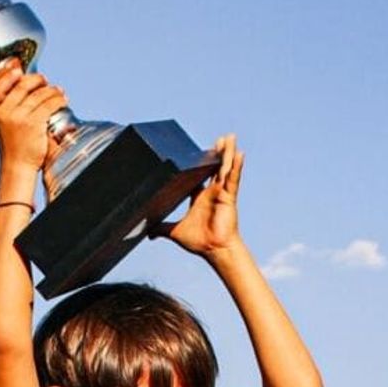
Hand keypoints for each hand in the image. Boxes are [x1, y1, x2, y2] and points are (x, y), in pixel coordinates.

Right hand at [0, 60, 68, 177]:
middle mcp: (5, 112)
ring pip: (39, 94)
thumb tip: (24, 84)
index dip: (8, 75)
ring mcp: (19, 117)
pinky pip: (49, 104)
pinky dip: (59, 99)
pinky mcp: (33, 123)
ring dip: (53, 90)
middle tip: (45, 81)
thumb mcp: (3, 124)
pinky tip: (62, 100)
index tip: (19, 71)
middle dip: (37, 80)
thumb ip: (8, 107)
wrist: (17, 166)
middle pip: (23, 85)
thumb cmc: (14, 145)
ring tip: (59, 92)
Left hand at [150, 134, 243, 257]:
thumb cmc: (199, 242)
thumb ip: (161, 229)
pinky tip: (240, 154)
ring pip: (225, 168)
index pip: (200, 175)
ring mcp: (222, 193)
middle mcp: (212, 192)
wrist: (212, 250)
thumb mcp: (174, 231)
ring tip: (230, 137)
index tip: (200, 151)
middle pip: (215, 167)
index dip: (200, 164)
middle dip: (218, 152)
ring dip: (227, 152)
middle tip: (220, 138)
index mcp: (200, 197)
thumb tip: (147, 233)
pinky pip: (233, 179)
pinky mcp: (229, 197)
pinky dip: (236, 167)